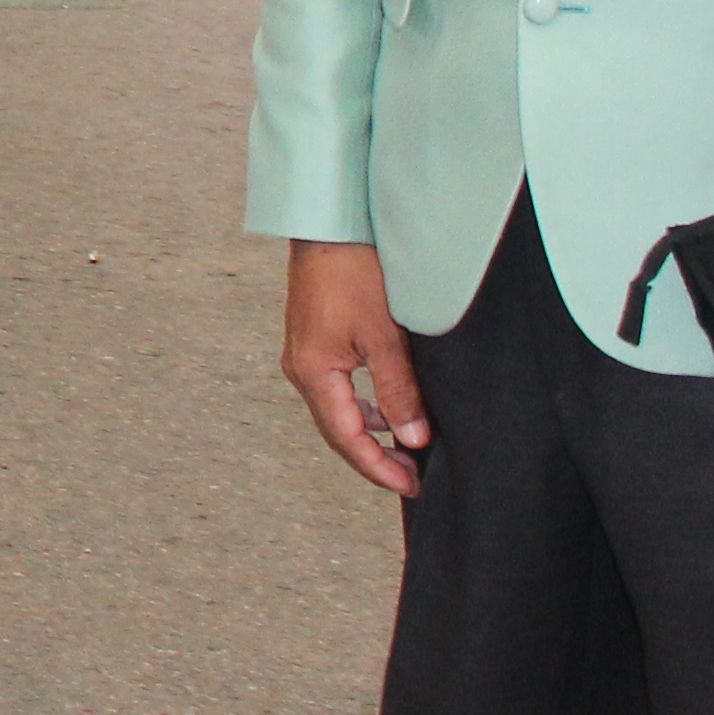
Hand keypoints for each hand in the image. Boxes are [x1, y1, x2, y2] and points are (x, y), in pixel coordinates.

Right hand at [281, 239, 432, 497]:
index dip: (378, 468)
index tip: (411, 487)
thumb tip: (413, 437)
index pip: (347, 438)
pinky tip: (385, 410)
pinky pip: (335, 391)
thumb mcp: (384, 335)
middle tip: (412, 478)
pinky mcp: (312, 342)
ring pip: (336, 412)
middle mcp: (300, 369)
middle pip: (337, 431)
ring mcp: (303, 356)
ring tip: (404, 451)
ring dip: (368, 435)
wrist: (329, 227)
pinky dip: (361, 409)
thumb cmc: (354, 273)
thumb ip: (398, 390)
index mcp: (313, 372)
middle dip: (373, 458)